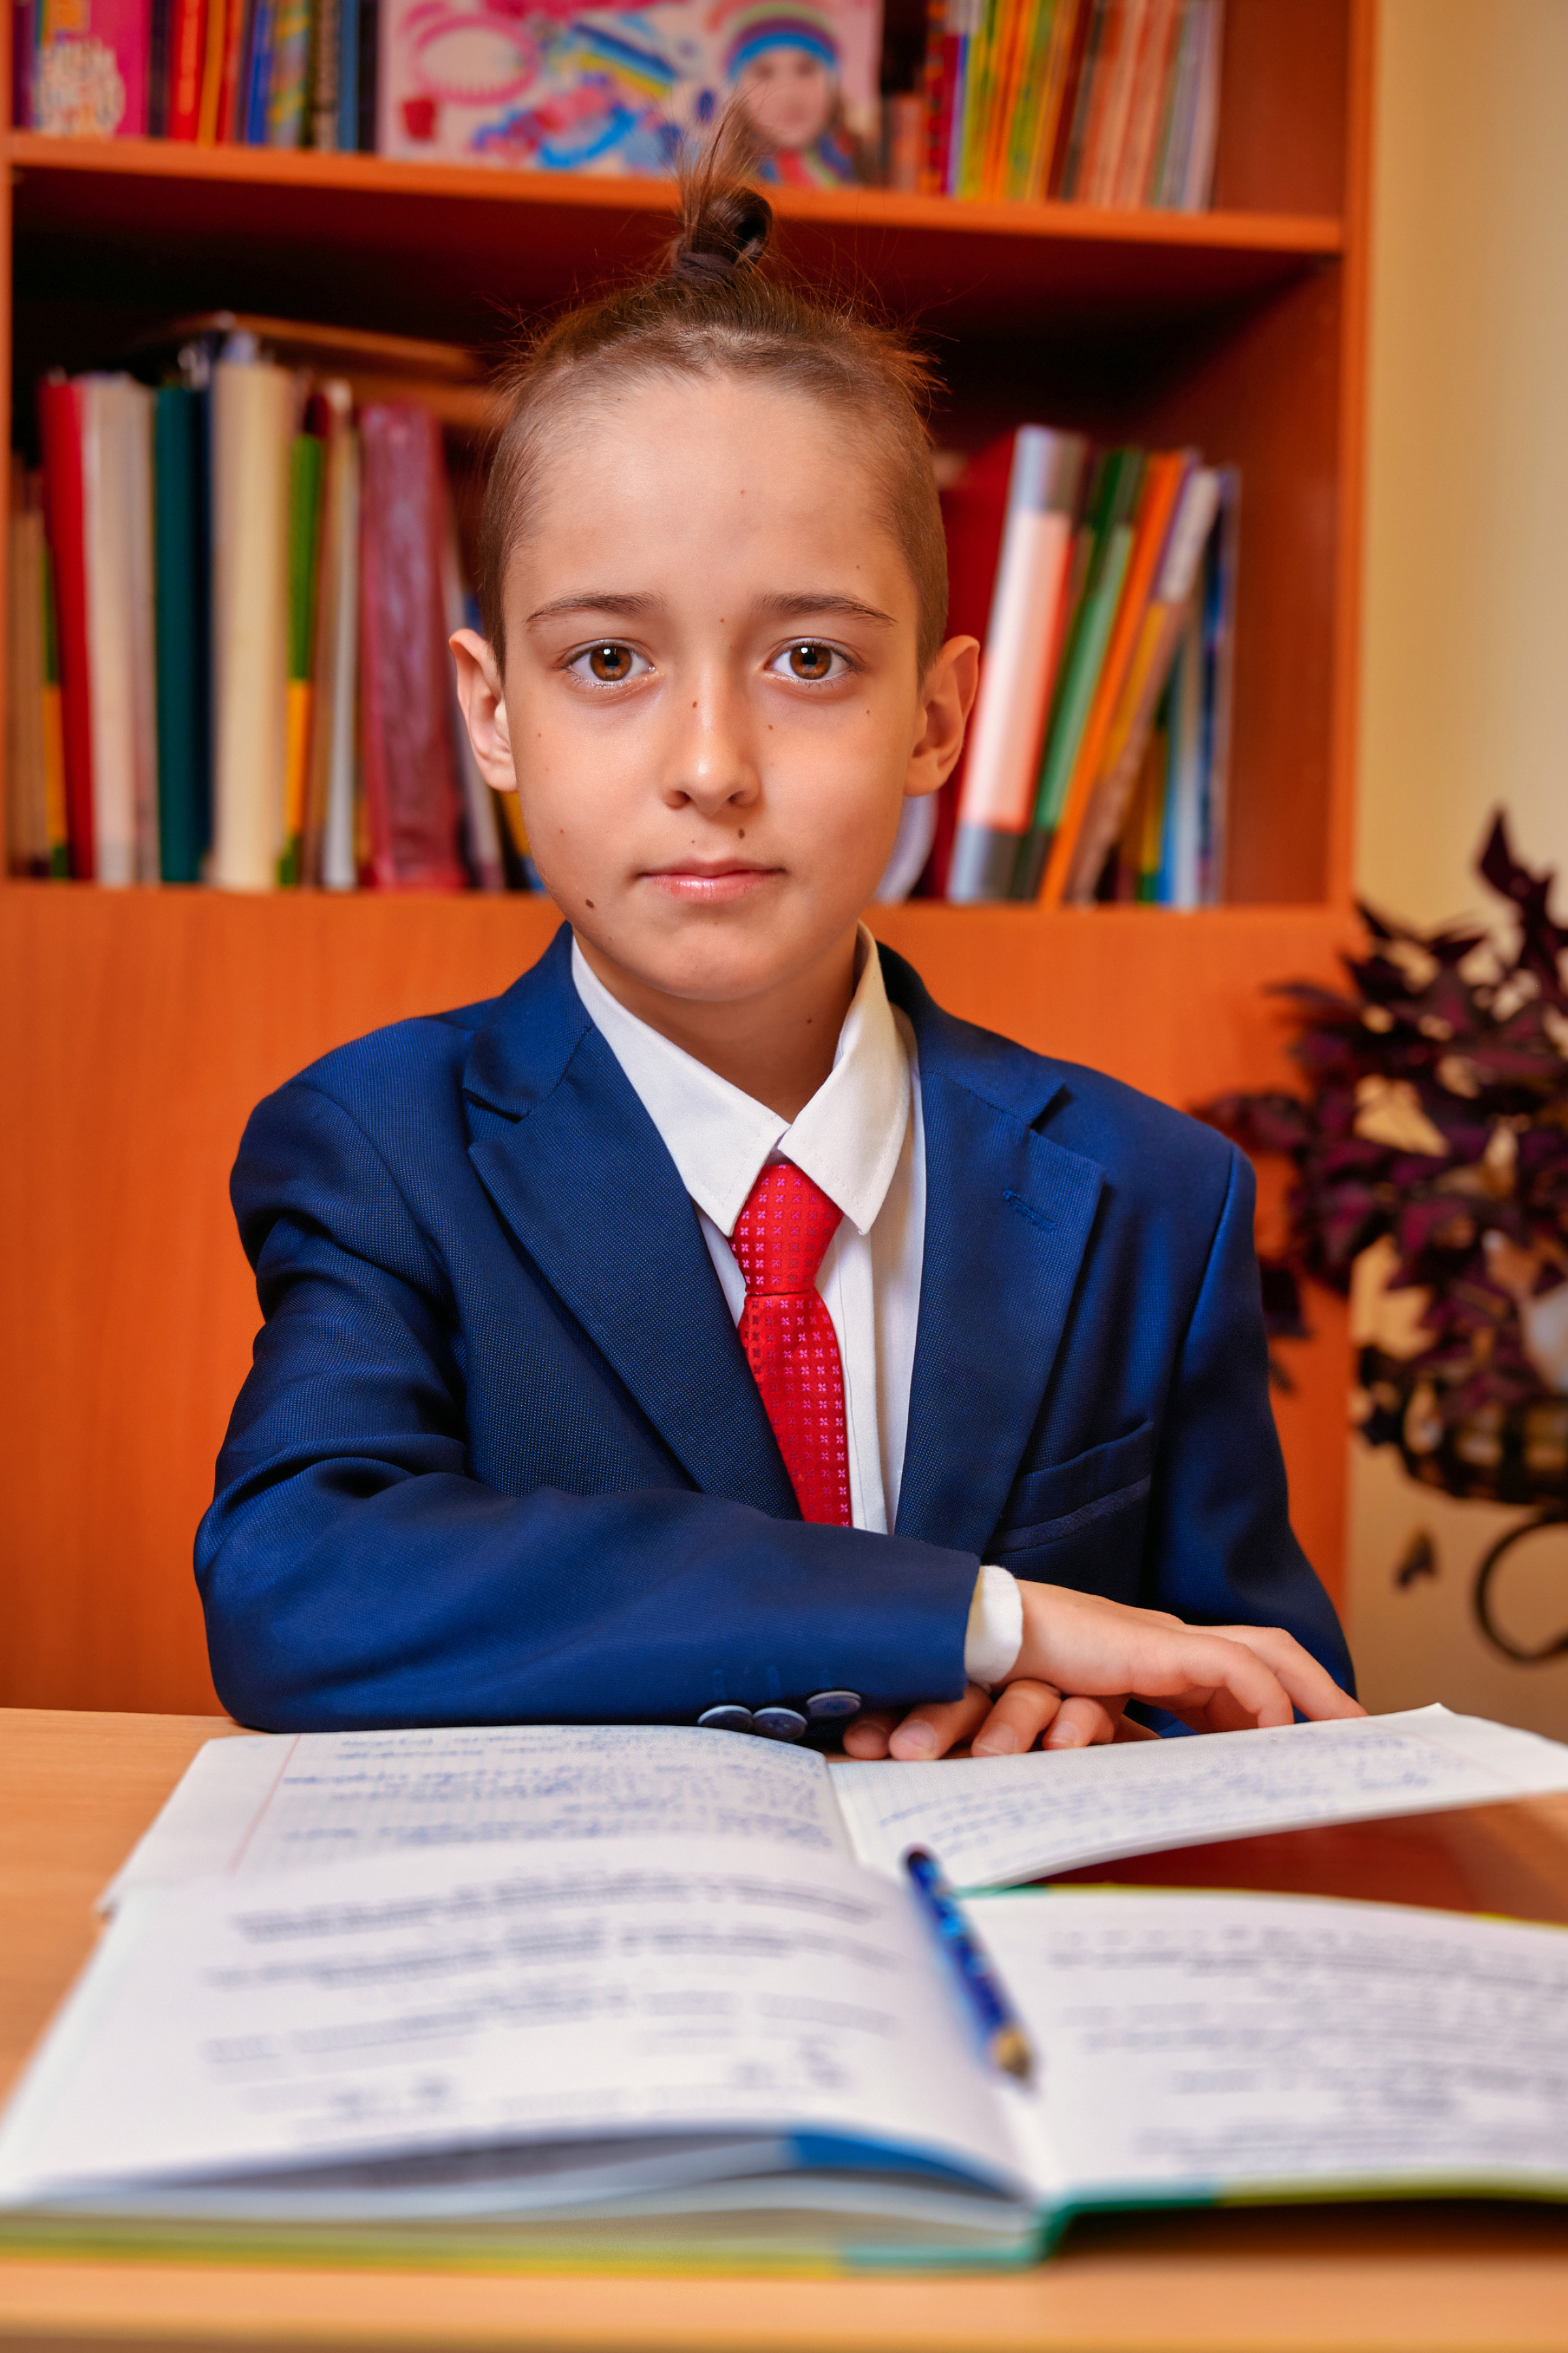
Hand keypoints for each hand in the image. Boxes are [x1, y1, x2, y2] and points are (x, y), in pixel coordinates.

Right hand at [841, 1585, 1362, 1761]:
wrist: (975, 1638)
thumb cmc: (1011, 1681)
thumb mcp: (1078, 1724)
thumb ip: (1115, 1744)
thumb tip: (1153, 1787)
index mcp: (1148, 1658)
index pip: (1232, 1671)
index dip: (1274, 1702)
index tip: (1310, 1741)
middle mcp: (1164, 1642)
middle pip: (1264, 1649)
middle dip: (1316, 1689)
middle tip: (1358, 1733)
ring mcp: (1162, 1638)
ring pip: (1264, 1652)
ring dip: (1310, 1692)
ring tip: (1343, 1735)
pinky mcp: (1158, 1646)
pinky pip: (1236, 1671)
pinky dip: (1267, 1702)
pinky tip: (1279, 1736)